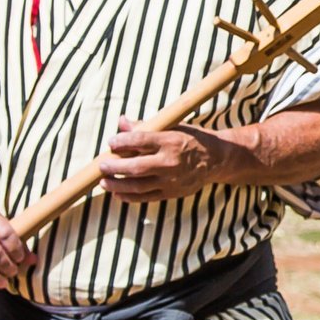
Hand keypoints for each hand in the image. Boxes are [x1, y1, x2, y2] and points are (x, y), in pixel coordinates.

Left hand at [96, 116, 226, 201]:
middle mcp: (171, 162)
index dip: (121, 142)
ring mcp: (172, 180)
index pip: (140, 140)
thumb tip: (121, 122)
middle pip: (136, 166)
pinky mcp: (172, 192)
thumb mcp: (172, 127)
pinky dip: (129, 197)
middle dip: (114, 166)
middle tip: (101, 166)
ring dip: (117, 184)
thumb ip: (145, 126)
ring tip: (104, 181)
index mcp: (171, 141)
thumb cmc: (191, 139)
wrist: (217, 159)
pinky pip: (146, 197)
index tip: (111, 142)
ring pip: (138, 185)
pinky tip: (117, 193)